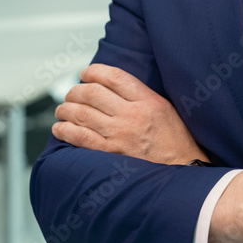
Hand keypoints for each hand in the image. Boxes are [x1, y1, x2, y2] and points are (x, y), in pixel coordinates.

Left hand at [52, 64, 207, 164]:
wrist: (182, 171)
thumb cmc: (175, 141)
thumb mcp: (165, 108)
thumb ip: (141, 95)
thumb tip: (112, 86)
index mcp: (148, 101)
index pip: (114, 76)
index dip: (93, 71)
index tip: (85, 73)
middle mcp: (132, 115)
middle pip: (93, 93)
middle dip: (75, 90)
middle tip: (71, 94)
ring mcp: (120, 135)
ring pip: (82, 113)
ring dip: (65, 109)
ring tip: (62, 110)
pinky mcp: (111, 154)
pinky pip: (80, 137)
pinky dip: (65, 130)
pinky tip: (60, 128)